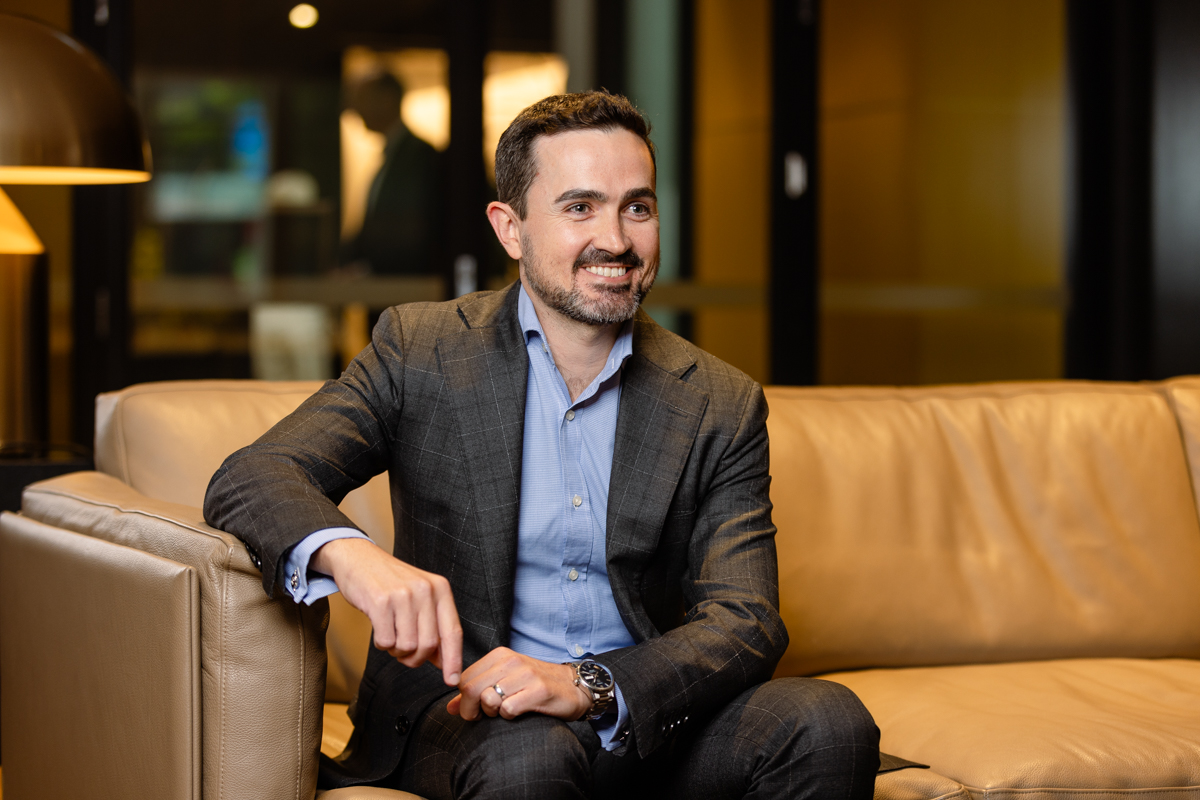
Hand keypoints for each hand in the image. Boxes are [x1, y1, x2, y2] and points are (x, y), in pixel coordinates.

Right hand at [312, 537, 462, 685]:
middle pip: (429, 645)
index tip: (453, 680)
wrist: (358, 558)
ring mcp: (403, 595)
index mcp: (440, 588)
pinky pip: (386, 641)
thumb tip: (444, 663)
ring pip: (407, 646)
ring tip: (391, 634)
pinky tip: (379, 627)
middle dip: (415, 658)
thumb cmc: (390, 583)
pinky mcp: (380, 602)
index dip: (453, 659)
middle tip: (404, 652)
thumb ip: (434, 626)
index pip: (452, 631)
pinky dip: (381, 643)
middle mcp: (425, 590)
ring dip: (396, 650)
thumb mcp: (420, 597)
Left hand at [446, 647, 591, 721]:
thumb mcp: (504, 682)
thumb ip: (476, 692)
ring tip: (505, 711)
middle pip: (470, 689)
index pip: (463, 679)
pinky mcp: (538, 690)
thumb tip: (451, 708)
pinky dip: (509, 717)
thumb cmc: (535, 685)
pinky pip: (508, 709)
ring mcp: (525, 674)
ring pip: (488, 700)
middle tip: (484, 716)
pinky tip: (520, 712)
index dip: (464, 700)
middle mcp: (510, 661)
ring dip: (492, 713)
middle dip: (472, 711)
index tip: (476, 709)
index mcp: (499, 655)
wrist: (574, 686)